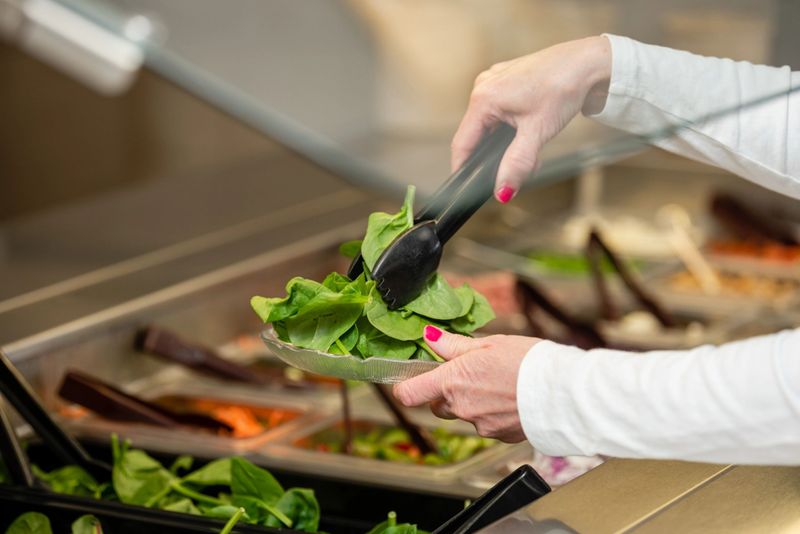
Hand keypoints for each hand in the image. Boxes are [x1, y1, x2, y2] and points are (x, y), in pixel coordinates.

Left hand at [393, 325, 539, 442]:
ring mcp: (480, 425)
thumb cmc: (528, 362)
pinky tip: (510, 398)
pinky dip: (492, 413)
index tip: (410, 380)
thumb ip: (454, 345)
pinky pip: (486, 424)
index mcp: (453, 382)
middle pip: (438, 405)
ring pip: (464, 415)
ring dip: (472, 402)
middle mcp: (461, 408)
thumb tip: (430, 338)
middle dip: (446, 392)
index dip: (404, 387)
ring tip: (498, 384)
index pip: (409, 394)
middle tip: (469, 374)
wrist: (563, 392)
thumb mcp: (489, 343)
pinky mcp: (499, 436)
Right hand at [452, 35, 611, 202]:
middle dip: (494, 156)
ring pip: (490, 124)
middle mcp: (483, 86)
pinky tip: (531, 128)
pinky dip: (512, 126)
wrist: (588, 63)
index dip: (463, 168)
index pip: (462, 143)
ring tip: (532, 146)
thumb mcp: (538, 132)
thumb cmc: (564, 87)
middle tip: (518, 169)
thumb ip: (516, 164)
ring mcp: (495, 81)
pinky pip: (500, 111)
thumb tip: (502, 191)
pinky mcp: (507, 80)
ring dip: (506, 142)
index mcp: (484, 97)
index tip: (468, 186)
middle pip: (476, 134)